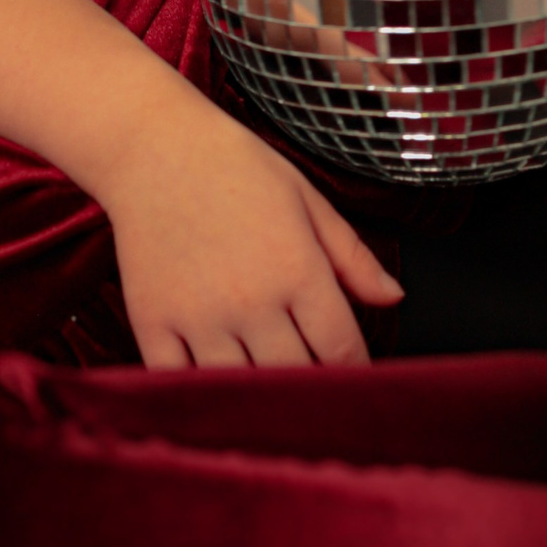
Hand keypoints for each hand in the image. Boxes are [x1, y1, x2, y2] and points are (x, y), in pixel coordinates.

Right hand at [98, 101, 402, 369]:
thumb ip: (351, 256)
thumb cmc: (236, 167)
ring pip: (241, 390)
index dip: (354, 372)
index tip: (353, 379)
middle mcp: (251, 300)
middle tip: (315, 394)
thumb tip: (394, 300)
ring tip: (268, 399)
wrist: (152, 146)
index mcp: (297, 268)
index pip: (341, 350)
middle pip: (295, 379)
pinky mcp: (152, 322)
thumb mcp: (306, 199)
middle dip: (311, 392)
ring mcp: (199, 316)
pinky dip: (198, 394)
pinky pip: (179, 384)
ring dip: (258, 400)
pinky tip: (212, 388)